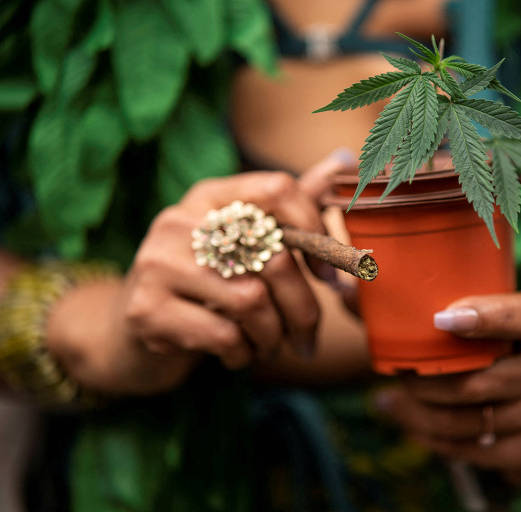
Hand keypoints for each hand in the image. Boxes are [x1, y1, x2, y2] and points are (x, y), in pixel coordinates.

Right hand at [123, 171, 324, 368]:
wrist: (134, 334)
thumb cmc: (208, 285)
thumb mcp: (248, 242)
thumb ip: (292, 205)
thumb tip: (343, 158)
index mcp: (210, 196)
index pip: (279, 188)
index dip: (316, 232)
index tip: (329, 275)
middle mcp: (180, 220)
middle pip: (275, 257)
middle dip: (303, 309)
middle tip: (308, 337)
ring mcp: (157, 263)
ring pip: (252, 300)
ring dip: (273, 336)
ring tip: (268, 345)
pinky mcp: (146, 309)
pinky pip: (224, 334)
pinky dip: (243, 353)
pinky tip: (237, 354)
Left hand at [375, 292, 520, 486]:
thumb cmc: (483, 345)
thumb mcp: (461, 319)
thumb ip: (406, 304)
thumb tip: (346, 290)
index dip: (489, 316)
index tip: (442, 319)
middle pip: (484, 382)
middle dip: (428, 383)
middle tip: (397, 375)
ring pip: (474, 423)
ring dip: (423, 416)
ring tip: (391, 402)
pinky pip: (478, 454)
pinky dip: (438, 443)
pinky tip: (415, 428)